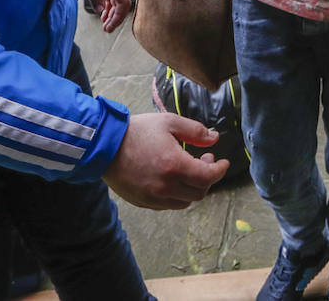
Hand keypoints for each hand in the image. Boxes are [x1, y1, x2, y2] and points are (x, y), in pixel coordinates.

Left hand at [75, 0, 130, 32]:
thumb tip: (101, 11)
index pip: (124, 3)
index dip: (118, 17)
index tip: (110, 26)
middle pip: (122, 5)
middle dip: (115, 18)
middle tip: (107, 29)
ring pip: (117, 4)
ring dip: (112, 15)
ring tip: (104, 25)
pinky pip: (111, 0)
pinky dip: (108, 8)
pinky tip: (102, 15)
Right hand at [103, 113, 229, 208]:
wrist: (105, 145)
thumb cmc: (137, 131)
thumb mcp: (169, 122)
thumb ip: (195, 131)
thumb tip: (215, 138)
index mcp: (175, 166)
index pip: (208, 177)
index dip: (220, 170)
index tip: (223, 162)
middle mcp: (165, 186)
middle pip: (199, 192)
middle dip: (207, 177)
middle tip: (204, 160)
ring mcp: (153, 197)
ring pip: (184, 202)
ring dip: (192, 188)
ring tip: (188, 170)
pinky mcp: (143, 202)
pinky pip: (168, 205)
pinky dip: (177, 195)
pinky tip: (173, 180)